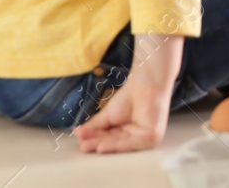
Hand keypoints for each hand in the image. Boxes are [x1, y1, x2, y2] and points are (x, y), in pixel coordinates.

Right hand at [73, 36, 180, 153]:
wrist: (145, 82)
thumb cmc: (130, 96)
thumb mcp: (108, 115)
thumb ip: (95, 126)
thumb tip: (77, 133)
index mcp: (128, 134)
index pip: (109, 138)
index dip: (94, 139)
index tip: (79, 140)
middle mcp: (137, 138)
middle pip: (114, 143)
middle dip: (96, 144)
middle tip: (81, 146)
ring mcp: (146, 139)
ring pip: (120, 145)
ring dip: (103, 146)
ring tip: (86, 146)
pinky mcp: (151, 136)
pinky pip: (131, 144)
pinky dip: (116, 146)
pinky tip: (102, 147)